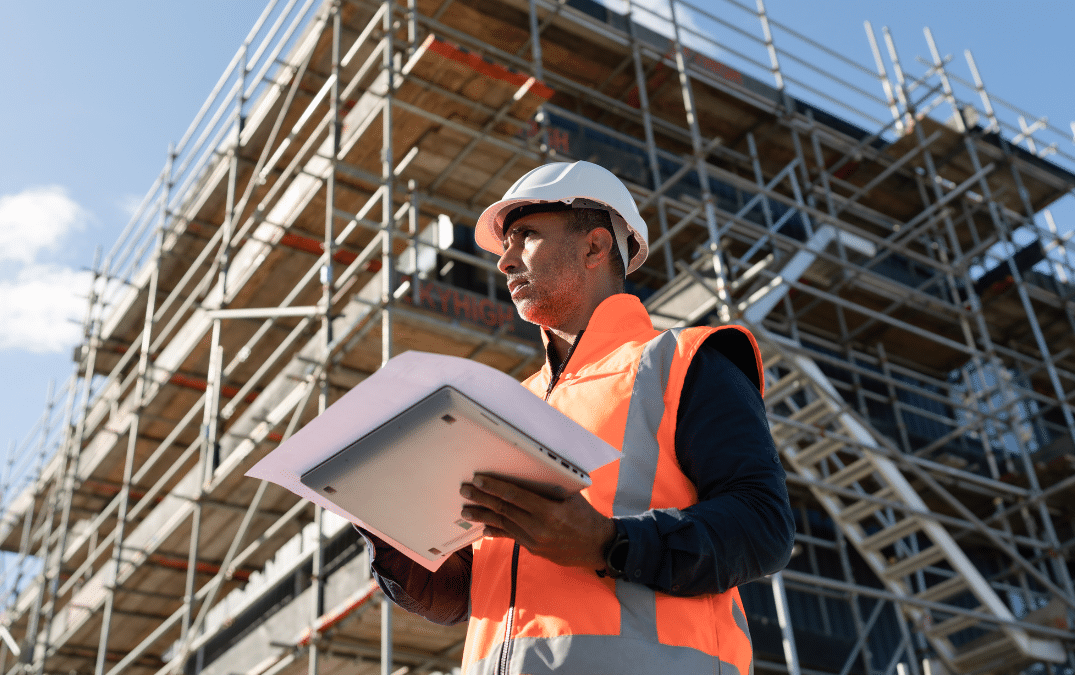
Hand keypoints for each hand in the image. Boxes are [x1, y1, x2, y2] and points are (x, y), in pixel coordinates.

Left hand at [460, 474, 615, 569]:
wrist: (598, 546)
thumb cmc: (586, 515)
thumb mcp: (570, 497)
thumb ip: (547, 490)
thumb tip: (523, 477)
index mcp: (549, 511)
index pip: (514, 496)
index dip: (494, 487)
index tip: (478, 480)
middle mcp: (539, 528)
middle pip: (504, 510)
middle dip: (482, 500)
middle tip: (464, 491)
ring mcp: (535, 541)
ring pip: (504, 525)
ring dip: (483, 516)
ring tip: (466, 510)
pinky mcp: (534, 550)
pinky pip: (511, 537)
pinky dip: (496, 531)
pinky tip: (483, 529)